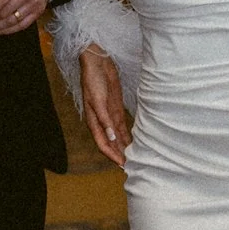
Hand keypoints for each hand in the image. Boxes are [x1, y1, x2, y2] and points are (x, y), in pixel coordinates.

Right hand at [78, 46, 131, 165]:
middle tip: (132, 166)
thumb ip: (104, 119)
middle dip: (119, 155)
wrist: (97, 63)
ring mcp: (109, 116)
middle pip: (111, 143)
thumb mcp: (97, 100)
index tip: (122, 165)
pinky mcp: (116, 109)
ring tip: (135, 157)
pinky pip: (122, 126)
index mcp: (94, 121)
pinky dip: (127, 135)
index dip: (112, 156)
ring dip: (124, 147)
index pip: (103, 144)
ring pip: (117, 137)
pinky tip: (134, 142)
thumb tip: (111, 138)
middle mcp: (101, 122)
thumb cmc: (93, 81)